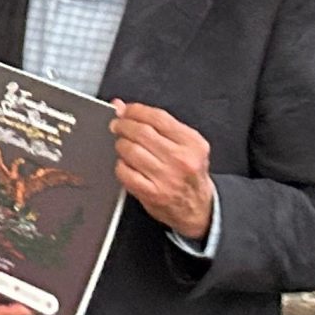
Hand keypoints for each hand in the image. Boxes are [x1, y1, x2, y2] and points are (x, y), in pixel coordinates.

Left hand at [113, 100, 216, 242]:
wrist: (198, 208)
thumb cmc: (188, 173)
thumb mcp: (185, 145)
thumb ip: (157, 123)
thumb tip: (122, 106)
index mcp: (192, 143)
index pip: (157, 117)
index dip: (135, 110)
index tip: (125, 111)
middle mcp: (181, 159)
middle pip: (141, 131)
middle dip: (122, 125)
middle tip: (117, 126)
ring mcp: (166, 177)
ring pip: (130, 150)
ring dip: (120, 144)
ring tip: (123, 145)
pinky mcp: (151, 193)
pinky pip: (124, 171)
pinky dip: (120, 165)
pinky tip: (126, 164)